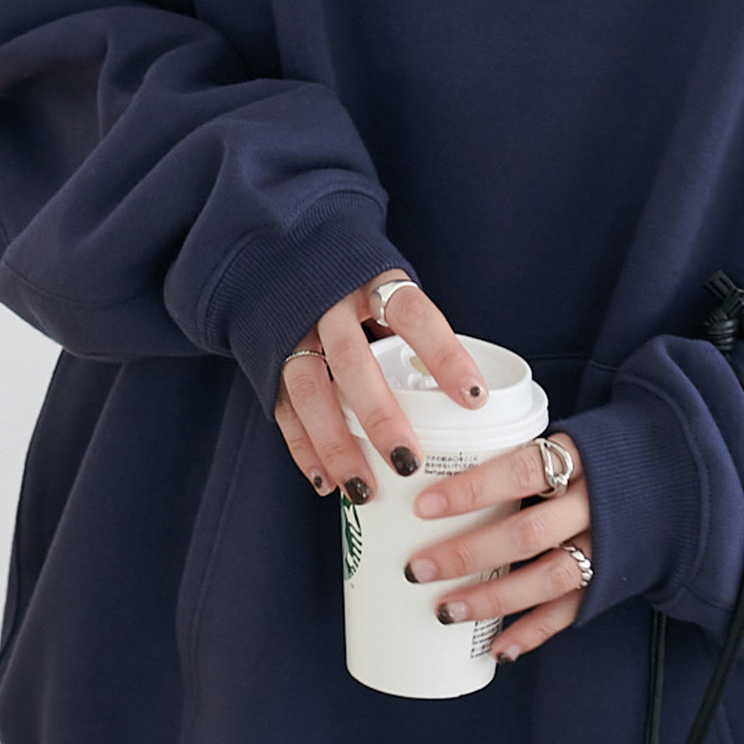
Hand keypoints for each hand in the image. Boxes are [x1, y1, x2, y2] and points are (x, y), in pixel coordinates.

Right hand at [272, 270, 485, 505]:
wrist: (276, 254)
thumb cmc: (353, 283)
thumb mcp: (387, 286)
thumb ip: (416, 333)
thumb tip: (467, 396)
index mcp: (371, 280)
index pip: (414, 316)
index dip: (444, 356)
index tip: (475, 399)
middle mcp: (328, 304)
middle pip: (354, 361)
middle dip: (380, 415)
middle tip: (408, 461)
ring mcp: (293, 332)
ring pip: (312, 391)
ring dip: (337, 445)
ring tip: (364, 489)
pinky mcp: (268, 361)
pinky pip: (285, 409)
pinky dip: (303, 448)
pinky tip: (325, 482)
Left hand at [402, 433, 590, 663]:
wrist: (674, 476)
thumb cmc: (600, 454)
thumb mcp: (569, 438)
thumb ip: (521, 454)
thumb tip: (438, 466)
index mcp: (581, 457)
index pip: (521, 471)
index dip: (472, 490)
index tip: (423, 506)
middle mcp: (594, 503)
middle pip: (529, 533)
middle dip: (469, 554)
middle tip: (418, 568)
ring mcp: (605, 545)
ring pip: (548, 577)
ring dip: (495, 598)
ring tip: (446, 610)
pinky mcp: (610, 579)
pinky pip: (572, 610)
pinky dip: (534, 631)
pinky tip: (499, 647)